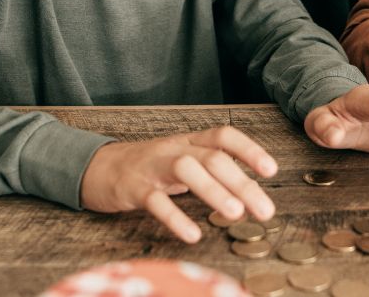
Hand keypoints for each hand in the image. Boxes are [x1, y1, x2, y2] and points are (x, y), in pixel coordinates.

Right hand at [80, 126, 276, 243]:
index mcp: (189, 142)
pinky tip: (193, 234)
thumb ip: (210, 171)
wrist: (96, 167)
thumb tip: (249, 192)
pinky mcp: (133, 189)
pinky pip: (156, 201)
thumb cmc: (148, 168)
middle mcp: (174, 149)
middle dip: (242, 183)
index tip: (272, 170)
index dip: (249, 149)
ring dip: (214, 191)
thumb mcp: (181, 160)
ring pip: (186, 170)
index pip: (223, 136)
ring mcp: (153, 167)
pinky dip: (176, 217)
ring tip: (236, 214)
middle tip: (265, 210)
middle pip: (212, 157)